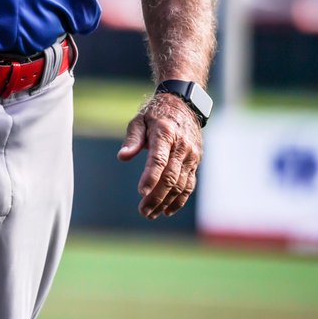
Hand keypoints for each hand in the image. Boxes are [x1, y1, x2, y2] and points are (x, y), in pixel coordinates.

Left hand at [117, 92, 202, 218]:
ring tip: (151, 213)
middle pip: (170, 176)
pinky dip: (179, 200)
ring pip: (180, 184)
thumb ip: (132, 139)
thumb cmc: (155, 114)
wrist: (183, 104)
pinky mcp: (195, 162)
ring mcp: (191, 155)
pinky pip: (189, 184)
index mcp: (165, 133)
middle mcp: (181, 146)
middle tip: (143, 211)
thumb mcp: (139, 120)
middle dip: (157, 197)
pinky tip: (168, 210)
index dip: (150, 177)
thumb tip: (122, 157)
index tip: (141, 192)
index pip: (158, 159)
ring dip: (166, 202)